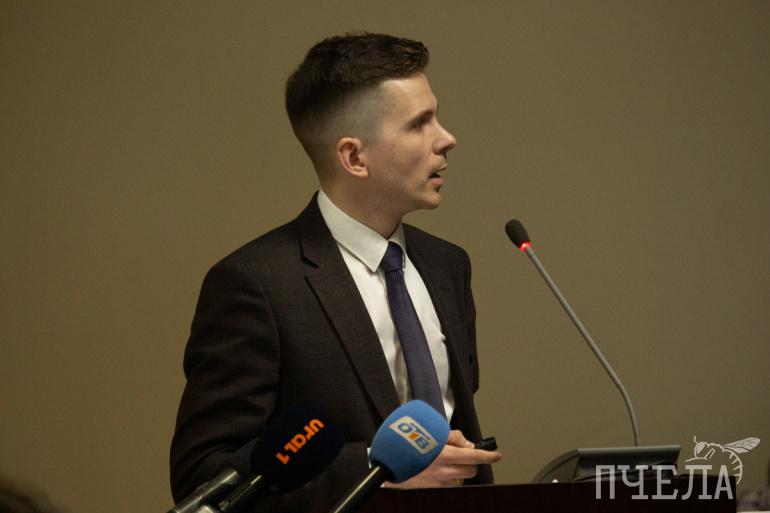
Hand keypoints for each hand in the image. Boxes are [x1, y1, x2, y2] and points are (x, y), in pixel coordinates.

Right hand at [383, 430, 501, 488]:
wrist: (389, 465)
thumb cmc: (409, 445)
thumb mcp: (432, 432)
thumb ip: (453, 437)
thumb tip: (467, 445)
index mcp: (445, 454)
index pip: (475, 456)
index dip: (489, 456)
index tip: (497, 455)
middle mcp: (445, 470)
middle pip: (472, 469)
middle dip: (471, 462)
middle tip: (461, 455)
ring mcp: (440, 482)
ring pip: (462, 478)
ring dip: (460, 470)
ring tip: (448, 463)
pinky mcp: (435, 489)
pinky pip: (451, 485)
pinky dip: (450, 478)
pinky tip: (440, 472)